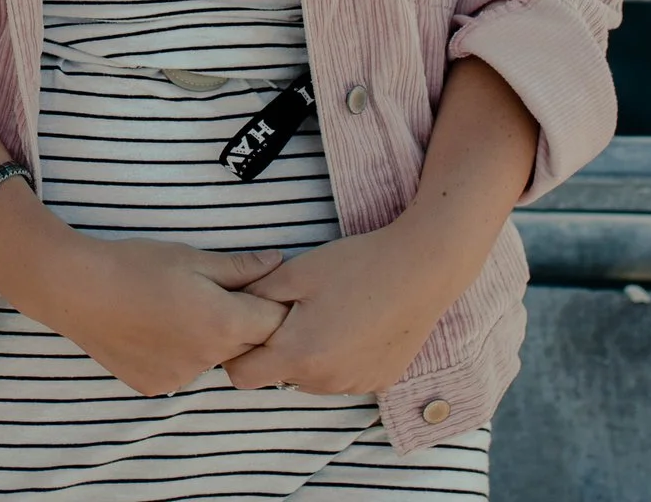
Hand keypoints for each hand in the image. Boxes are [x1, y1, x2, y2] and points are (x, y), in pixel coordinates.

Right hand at [10, 229, 289, 396]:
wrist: (76, 289)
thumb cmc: (135, 265)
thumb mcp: (192, 257)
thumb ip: (240, 267)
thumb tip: (278, 262)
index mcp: (224, 325)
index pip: (275, 324)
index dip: (270, 305)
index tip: (254, 289)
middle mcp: (209, 360)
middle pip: (246, 345)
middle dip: (240, 323)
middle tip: (209, 294)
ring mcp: (181, 378)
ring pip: (213, 359)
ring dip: (208, 340)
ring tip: (175, 310)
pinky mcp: (155, 386)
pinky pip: (182, 370)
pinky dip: (178, 353)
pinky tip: (153, 329)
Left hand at [223, 225, 458, 395]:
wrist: (421, 269)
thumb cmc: (355, 266)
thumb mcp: (295, 272)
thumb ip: (254, 296)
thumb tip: (229, 309)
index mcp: (299, 355)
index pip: (242, 376)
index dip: (237, 350)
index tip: (249, 324)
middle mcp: (326, 381)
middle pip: (278, 377)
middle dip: (274, 350)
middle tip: (292, 310)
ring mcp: (356, 384)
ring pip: (310, 379)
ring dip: (307, 355)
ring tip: (327, 314)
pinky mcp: (379, 381)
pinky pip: (342, 377)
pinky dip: (338, 358)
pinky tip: (352, 325)